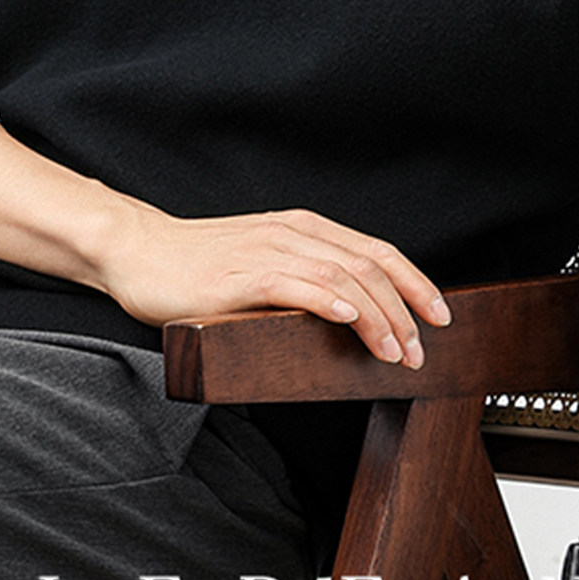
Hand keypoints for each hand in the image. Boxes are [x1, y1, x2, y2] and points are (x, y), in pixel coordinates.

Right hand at [96, 200, 451, 366]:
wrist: (138, 251)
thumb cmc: (197, 265)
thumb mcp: (262, 262)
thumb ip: (303, 277)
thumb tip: (353, 313)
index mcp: (302, 229)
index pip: (375, 252)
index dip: (415, 283)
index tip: (440, 316)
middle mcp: (291, 233)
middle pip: (369, 265)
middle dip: (405, 309)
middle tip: (421, 349)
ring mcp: (267, 252)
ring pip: (341, 277)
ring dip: (377, 316)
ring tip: (394, 350)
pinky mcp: (240, 276)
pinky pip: (295, 284)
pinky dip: (328, 301)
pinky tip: (347, 319)